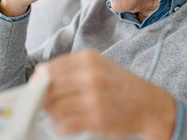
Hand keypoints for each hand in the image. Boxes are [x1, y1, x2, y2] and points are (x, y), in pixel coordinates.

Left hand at [33, 50, 175, 139]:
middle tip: (44, 104)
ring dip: (51, 114)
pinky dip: (60, 126)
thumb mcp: (99, 66)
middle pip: (48, 88)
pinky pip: (63, 125)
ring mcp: (94, 98)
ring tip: (61, 114)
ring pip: (53, 108)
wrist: (149, 104)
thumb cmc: (120, 85)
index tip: (37, 89)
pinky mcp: (97, 119)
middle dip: (42, 98)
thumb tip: (40, 77)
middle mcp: (90, 76)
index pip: (48, 69)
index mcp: (88, 59)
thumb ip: (71, 68)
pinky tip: (68, 123)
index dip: (38, 82)